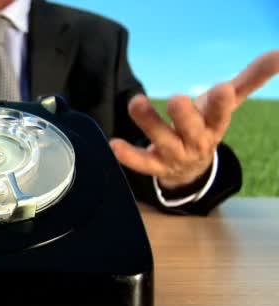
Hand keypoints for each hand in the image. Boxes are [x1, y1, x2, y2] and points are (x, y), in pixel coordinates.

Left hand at [110, 50, 278, 188]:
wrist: (190, 169)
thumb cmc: (205, 126)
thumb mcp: (224, 105)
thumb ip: (248, 80)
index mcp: (214, 126)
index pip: (222, 115)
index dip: (221, 104)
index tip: (221, 89)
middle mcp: (196, 142)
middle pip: (192, 130)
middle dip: (185, 116)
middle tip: (177, 99)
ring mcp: (174, 155)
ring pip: (163, 141)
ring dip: (149, 123)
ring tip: (136, 103)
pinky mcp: (154, 165)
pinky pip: (141, 163)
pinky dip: (128, 156)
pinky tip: (114, 144)